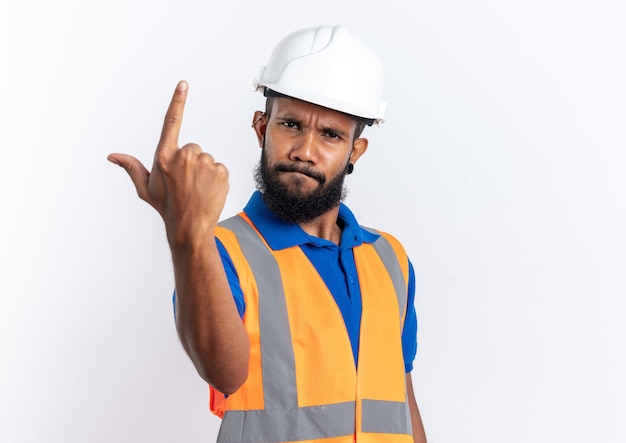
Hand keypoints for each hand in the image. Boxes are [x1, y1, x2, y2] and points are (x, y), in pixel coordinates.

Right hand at [108, 81, 228, 246]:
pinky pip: (219, 168)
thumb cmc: (167, 208)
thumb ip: (131, 167)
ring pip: (206, 159)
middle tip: (186, 183)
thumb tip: (112, 156)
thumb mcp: (145, 188)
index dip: (177, 101)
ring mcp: (204, 163)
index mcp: (164, 156)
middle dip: (190, 162)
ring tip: (197, 189)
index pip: (171, 122)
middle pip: (192, 148)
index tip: (183, 85)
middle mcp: (184, 156)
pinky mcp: (221, 171)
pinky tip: (208, 191)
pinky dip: (216, 178)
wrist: (190, 228)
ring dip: (203, 171)